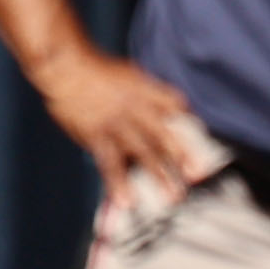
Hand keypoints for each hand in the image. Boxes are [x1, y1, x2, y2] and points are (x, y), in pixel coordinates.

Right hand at [39, 45, 209, 200]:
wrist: (65, 67)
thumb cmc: (95, 71)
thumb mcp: (129, 72)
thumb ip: (150, 91)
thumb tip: (174, 107)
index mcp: (144, 90)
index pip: (174, 105)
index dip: (190, 122)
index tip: (205, 140)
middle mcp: (134, 108)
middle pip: (163, 134)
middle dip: (182, 156)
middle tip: (196, 176)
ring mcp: (115, 123)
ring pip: (142, 152)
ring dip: (158, 176)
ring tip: (173, 197)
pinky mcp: (95, 135)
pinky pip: (109, 163)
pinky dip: (117, 183)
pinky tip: (126, 201)